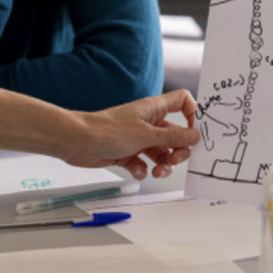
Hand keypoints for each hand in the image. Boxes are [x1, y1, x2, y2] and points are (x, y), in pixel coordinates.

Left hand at [65, 89, 199, 176]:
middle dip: (178, 150)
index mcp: (155, 109)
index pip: (182, 101)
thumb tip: (195, 136)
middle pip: (175, 134)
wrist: (78, 141)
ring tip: (157, 171)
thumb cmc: (107, 130)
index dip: (192, 114)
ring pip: (161, 152)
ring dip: (163, 164)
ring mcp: (138, 138)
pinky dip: (144, 169)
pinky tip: (138, 170)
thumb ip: (173, 138)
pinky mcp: (127, 152)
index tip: (194, 132)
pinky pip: (144, 163)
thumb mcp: (147, 135)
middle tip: (174, 160)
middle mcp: (148, 122)